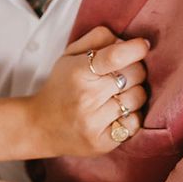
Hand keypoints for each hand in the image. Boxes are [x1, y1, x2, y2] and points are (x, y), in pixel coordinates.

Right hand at [28, 26, 149, 156]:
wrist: (40, 126)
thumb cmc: (61, 86)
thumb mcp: (70, 55)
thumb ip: (96, 39)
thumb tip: (127, 40)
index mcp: (78, 71)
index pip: (115, 56)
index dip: (135, 48)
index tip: (142, 46)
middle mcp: (86, 97)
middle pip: (134, 74)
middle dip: (135, 70)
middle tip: (122, 73)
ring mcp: (94, 122)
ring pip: (138, 98)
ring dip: (134, 93)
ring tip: (117, 94)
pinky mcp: (102, 143)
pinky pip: (135, 123)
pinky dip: (131, 116)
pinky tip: (117, 113)